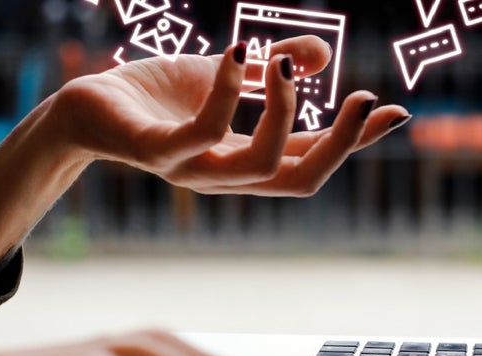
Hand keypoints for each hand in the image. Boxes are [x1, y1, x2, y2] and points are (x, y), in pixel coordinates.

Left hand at [53, 36, 409, 195]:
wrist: (86, 106)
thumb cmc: (158, 96)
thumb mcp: (225, 75)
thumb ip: (272, 71)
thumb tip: (320, 58)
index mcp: (245, 161)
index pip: (311, 161)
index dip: (355, 141)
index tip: (395, 111)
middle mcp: (225, 175)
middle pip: (300, 179)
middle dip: (341, 143)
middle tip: (362, 96)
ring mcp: (191, 169)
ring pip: (261, 165)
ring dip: (286, 114)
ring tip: (286, 65)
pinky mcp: (155, 152)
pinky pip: (203, 133)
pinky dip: (228, 91)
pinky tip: (237, 50)